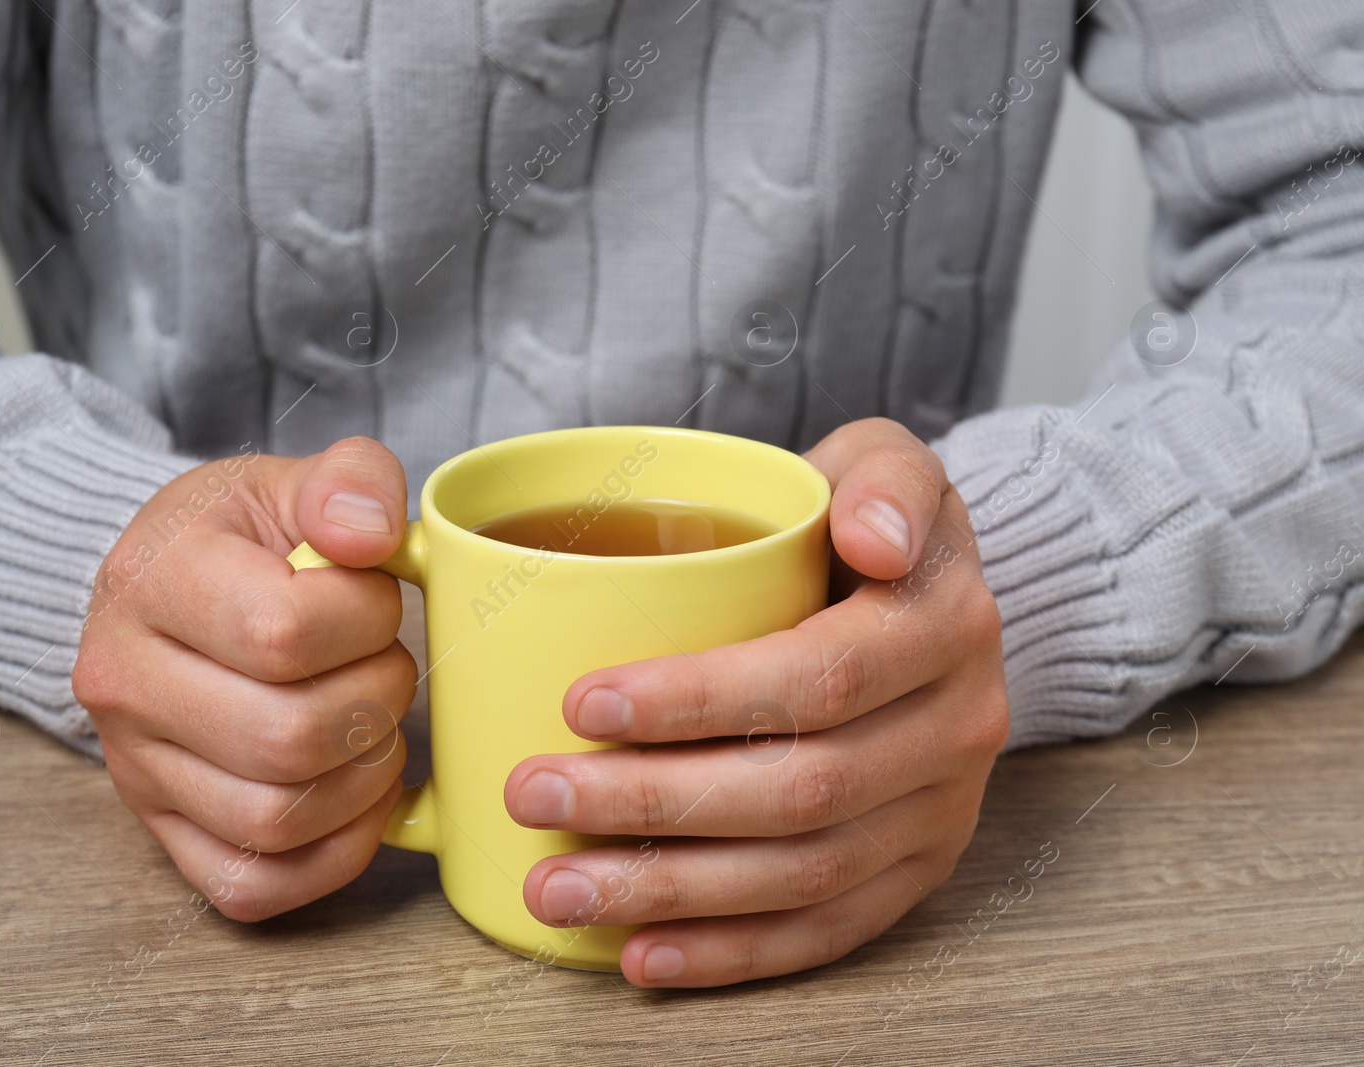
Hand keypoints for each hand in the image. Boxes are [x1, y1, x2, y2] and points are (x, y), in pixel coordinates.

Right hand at [73, 437, 415, 919]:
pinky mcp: (162, 833)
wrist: (158, 589)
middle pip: (288, 738)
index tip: (373, 598)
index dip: (365, 619)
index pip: (282, 633)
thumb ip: (348, 482)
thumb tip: (371, 533)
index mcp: (151, 581)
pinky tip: (355, 792)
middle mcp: (124, 684)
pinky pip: (253, 885)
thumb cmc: (234, 540)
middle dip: (376, 701)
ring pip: (277, 819)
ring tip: (372, 723)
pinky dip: (333, 851)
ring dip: (363, 777)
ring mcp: (137, 770)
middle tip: (384, 665)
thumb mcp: (286, 483)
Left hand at [504, 418, 1008, 986]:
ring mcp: (941, 814)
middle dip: (652, 803)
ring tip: (556, 887)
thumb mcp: (885, 461)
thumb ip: (883, 476)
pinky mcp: (916, 874)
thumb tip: (874, 536)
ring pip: (802, 874)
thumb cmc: (866, 526)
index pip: (818, 676)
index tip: (581, 700)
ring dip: (669, 891)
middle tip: (533, 793)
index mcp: (945, 624)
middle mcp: (958, 728)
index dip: (697, 699)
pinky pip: (825, 932)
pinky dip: (730, 954)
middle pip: (799, 789)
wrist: (930, 604)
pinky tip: (639, 955)